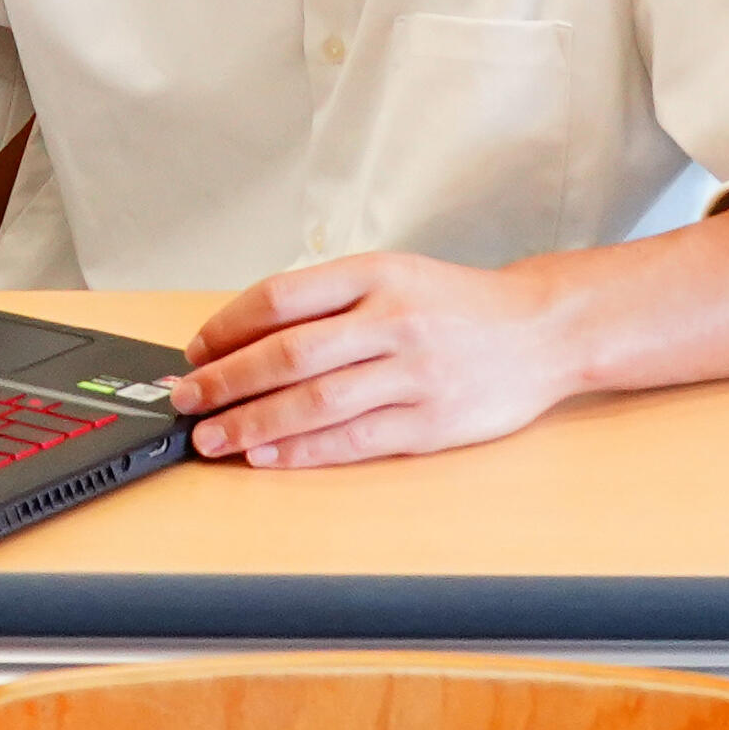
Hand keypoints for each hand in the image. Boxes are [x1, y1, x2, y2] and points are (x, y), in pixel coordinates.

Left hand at [166, 250, 591, 465]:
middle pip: (288, 353)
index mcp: (375, 274)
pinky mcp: (432, 421)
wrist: (542, 330)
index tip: (195, 351)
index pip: (280, 297)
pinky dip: (301, 450)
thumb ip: (329, 303)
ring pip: (315, 401)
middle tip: (186, 401)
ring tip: (212, 438)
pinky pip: (353, 438)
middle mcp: (392, 319)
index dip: (227, 327)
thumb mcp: (393, 278)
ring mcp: (414, 372)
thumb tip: (244, 338)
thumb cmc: (456, 306)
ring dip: (253, 423)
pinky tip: (265, 455)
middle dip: (225, 381)